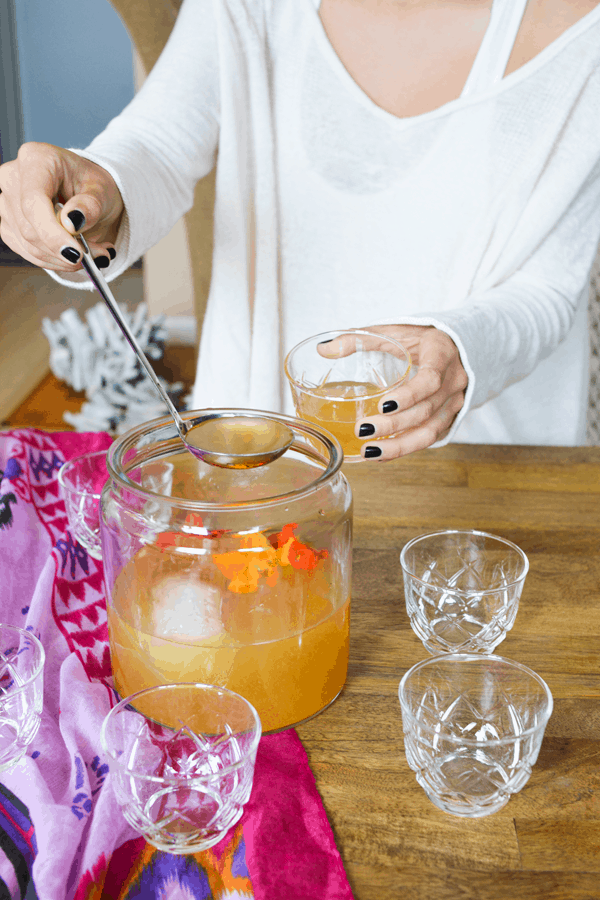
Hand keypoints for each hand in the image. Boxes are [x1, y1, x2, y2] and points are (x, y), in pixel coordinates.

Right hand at [0, 142, 123, 271]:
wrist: (90, 194)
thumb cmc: (94, 186)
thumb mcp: (103, 191)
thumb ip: (90, 206)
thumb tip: (71, 223)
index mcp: (37, 159)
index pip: (33, 201)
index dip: (52, 233)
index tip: (76, 254)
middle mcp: (13, 177)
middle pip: (30, 228)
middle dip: (66, 250)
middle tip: (99, 256)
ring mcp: (7, 202)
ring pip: (29, 245)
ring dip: (64, 258)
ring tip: (94, 254)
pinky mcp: (9, 224)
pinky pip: (28, 252)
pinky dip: (55, 260)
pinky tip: (74, 254)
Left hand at [318, 324, 467, 458]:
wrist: (455, 346)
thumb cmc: (421, 338)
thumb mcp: (393, 331)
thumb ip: (360, 339)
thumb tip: (324, 349)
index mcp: (442, 355)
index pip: (430, 380)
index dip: (408, 396)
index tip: (383, 406)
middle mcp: (453, 381)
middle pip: (426, 410)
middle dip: (394, 425)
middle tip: (363, 430)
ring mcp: (454, 402)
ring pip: (430, 431)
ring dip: (400, 446)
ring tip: (369, 450)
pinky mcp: (448, 417)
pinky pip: (429, 438)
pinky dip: (405, 448)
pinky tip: (381, 453)